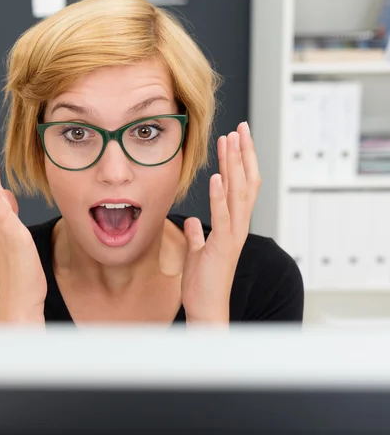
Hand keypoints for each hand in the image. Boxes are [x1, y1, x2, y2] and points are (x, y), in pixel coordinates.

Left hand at [181, 122, 260, 323]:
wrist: (206, 310)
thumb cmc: (203, 283)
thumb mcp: (198, 252)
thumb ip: (199, 235)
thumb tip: (193, 222)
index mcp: (233, 225)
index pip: (241, 186)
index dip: (240, 161)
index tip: (235, 138)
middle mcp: (238, 226)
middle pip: (246, 182)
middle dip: (243, 154)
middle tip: (240, 129)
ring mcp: (233, 235)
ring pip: (238, 193)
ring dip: (234, 165)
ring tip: (231, 141)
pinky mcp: (222, 245)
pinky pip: (223, 216)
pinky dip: (219, 196)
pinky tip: (216, 176)